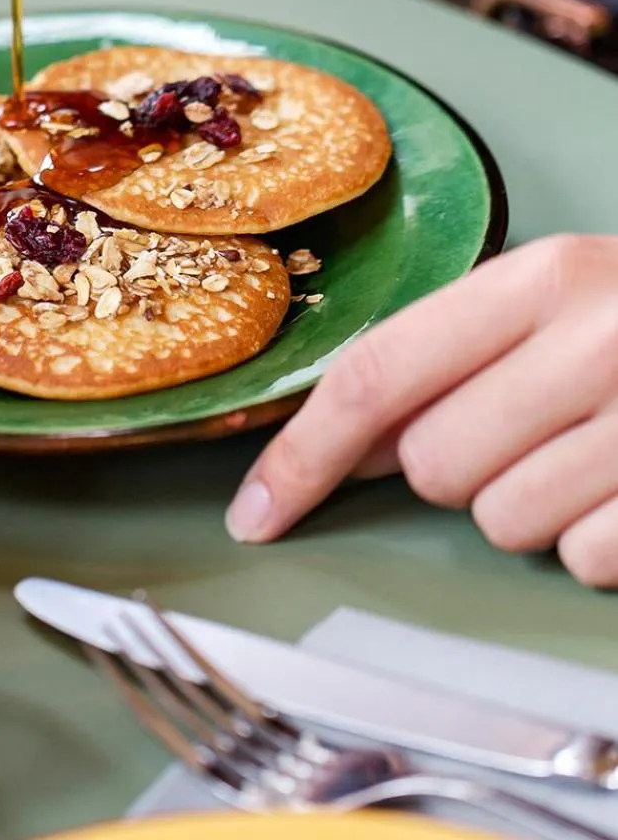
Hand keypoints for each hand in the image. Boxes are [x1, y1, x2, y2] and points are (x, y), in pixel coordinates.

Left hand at [226, 234, 617, 587]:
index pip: (377, 373)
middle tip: (528, 425)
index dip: (302, 453)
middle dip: (459, 467)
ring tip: (596, 450)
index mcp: (544, 277)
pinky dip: (600, 542)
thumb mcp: (559, 300)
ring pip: (506, 523)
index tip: (256, 513)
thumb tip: (352, 446)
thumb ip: (454, 353)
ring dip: (533, 506)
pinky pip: (585, 562)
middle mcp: (597, 340)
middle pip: (435, 465)